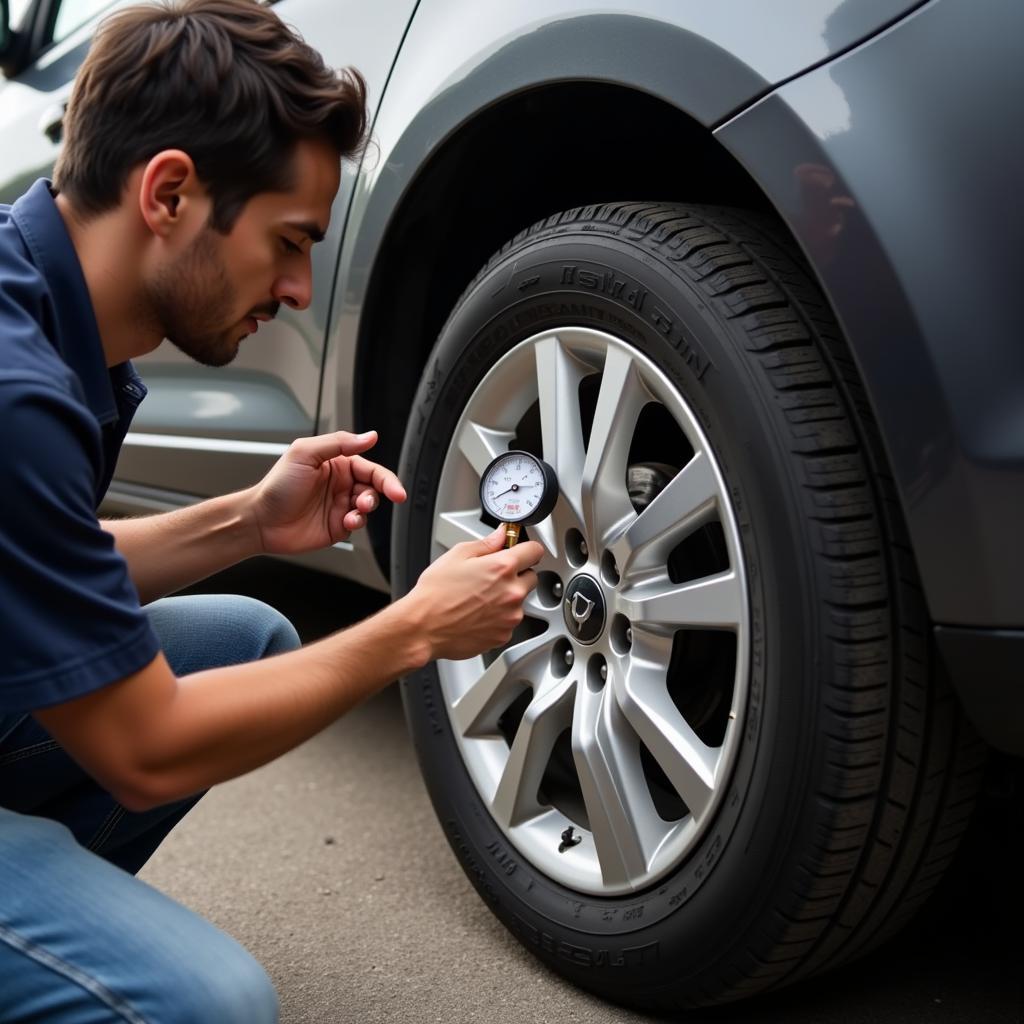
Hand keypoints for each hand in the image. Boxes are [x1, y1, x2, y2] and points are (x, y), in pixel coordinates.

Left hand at [249, 430, 405, 554]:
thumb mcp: (305, 453)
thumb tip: (369, 436)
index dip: (386, 479)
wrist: (261, 521)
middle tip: (368, 501)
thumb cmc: (277, 486)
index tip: (396, 490)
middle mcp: (341, 484)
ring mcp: (340, 505)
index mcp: (337, 464)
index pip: (370, 468)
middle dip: (379, 494)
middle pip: (375, 487)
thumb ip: (339, 443)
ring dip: (367, 508)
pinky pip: (359, 523)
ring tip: (355, 511)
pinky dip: (358, 522)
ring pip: (370, 505)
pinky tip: (347, 522)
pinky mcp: (337, 526)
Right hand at [405, 527, 543, 660]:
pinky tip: (478, 614)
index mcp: (502, 567)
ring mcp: (510, 616)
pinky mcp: (504, 635)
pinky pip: (509, 622)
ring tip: (479, 598)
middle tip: (492, 577)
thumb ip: (486, 543)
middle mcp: (512, 592)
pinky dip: (499, 618)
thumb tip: (500, 536)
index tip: (521, 551)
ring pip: (520, 601)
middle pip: (531, 577)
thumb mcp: (457, 555)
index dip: (526, 549)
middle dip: (516, 575)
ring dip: (507, 598)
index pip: (535, 551)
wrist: (423, 627)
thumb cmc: (435, 594)